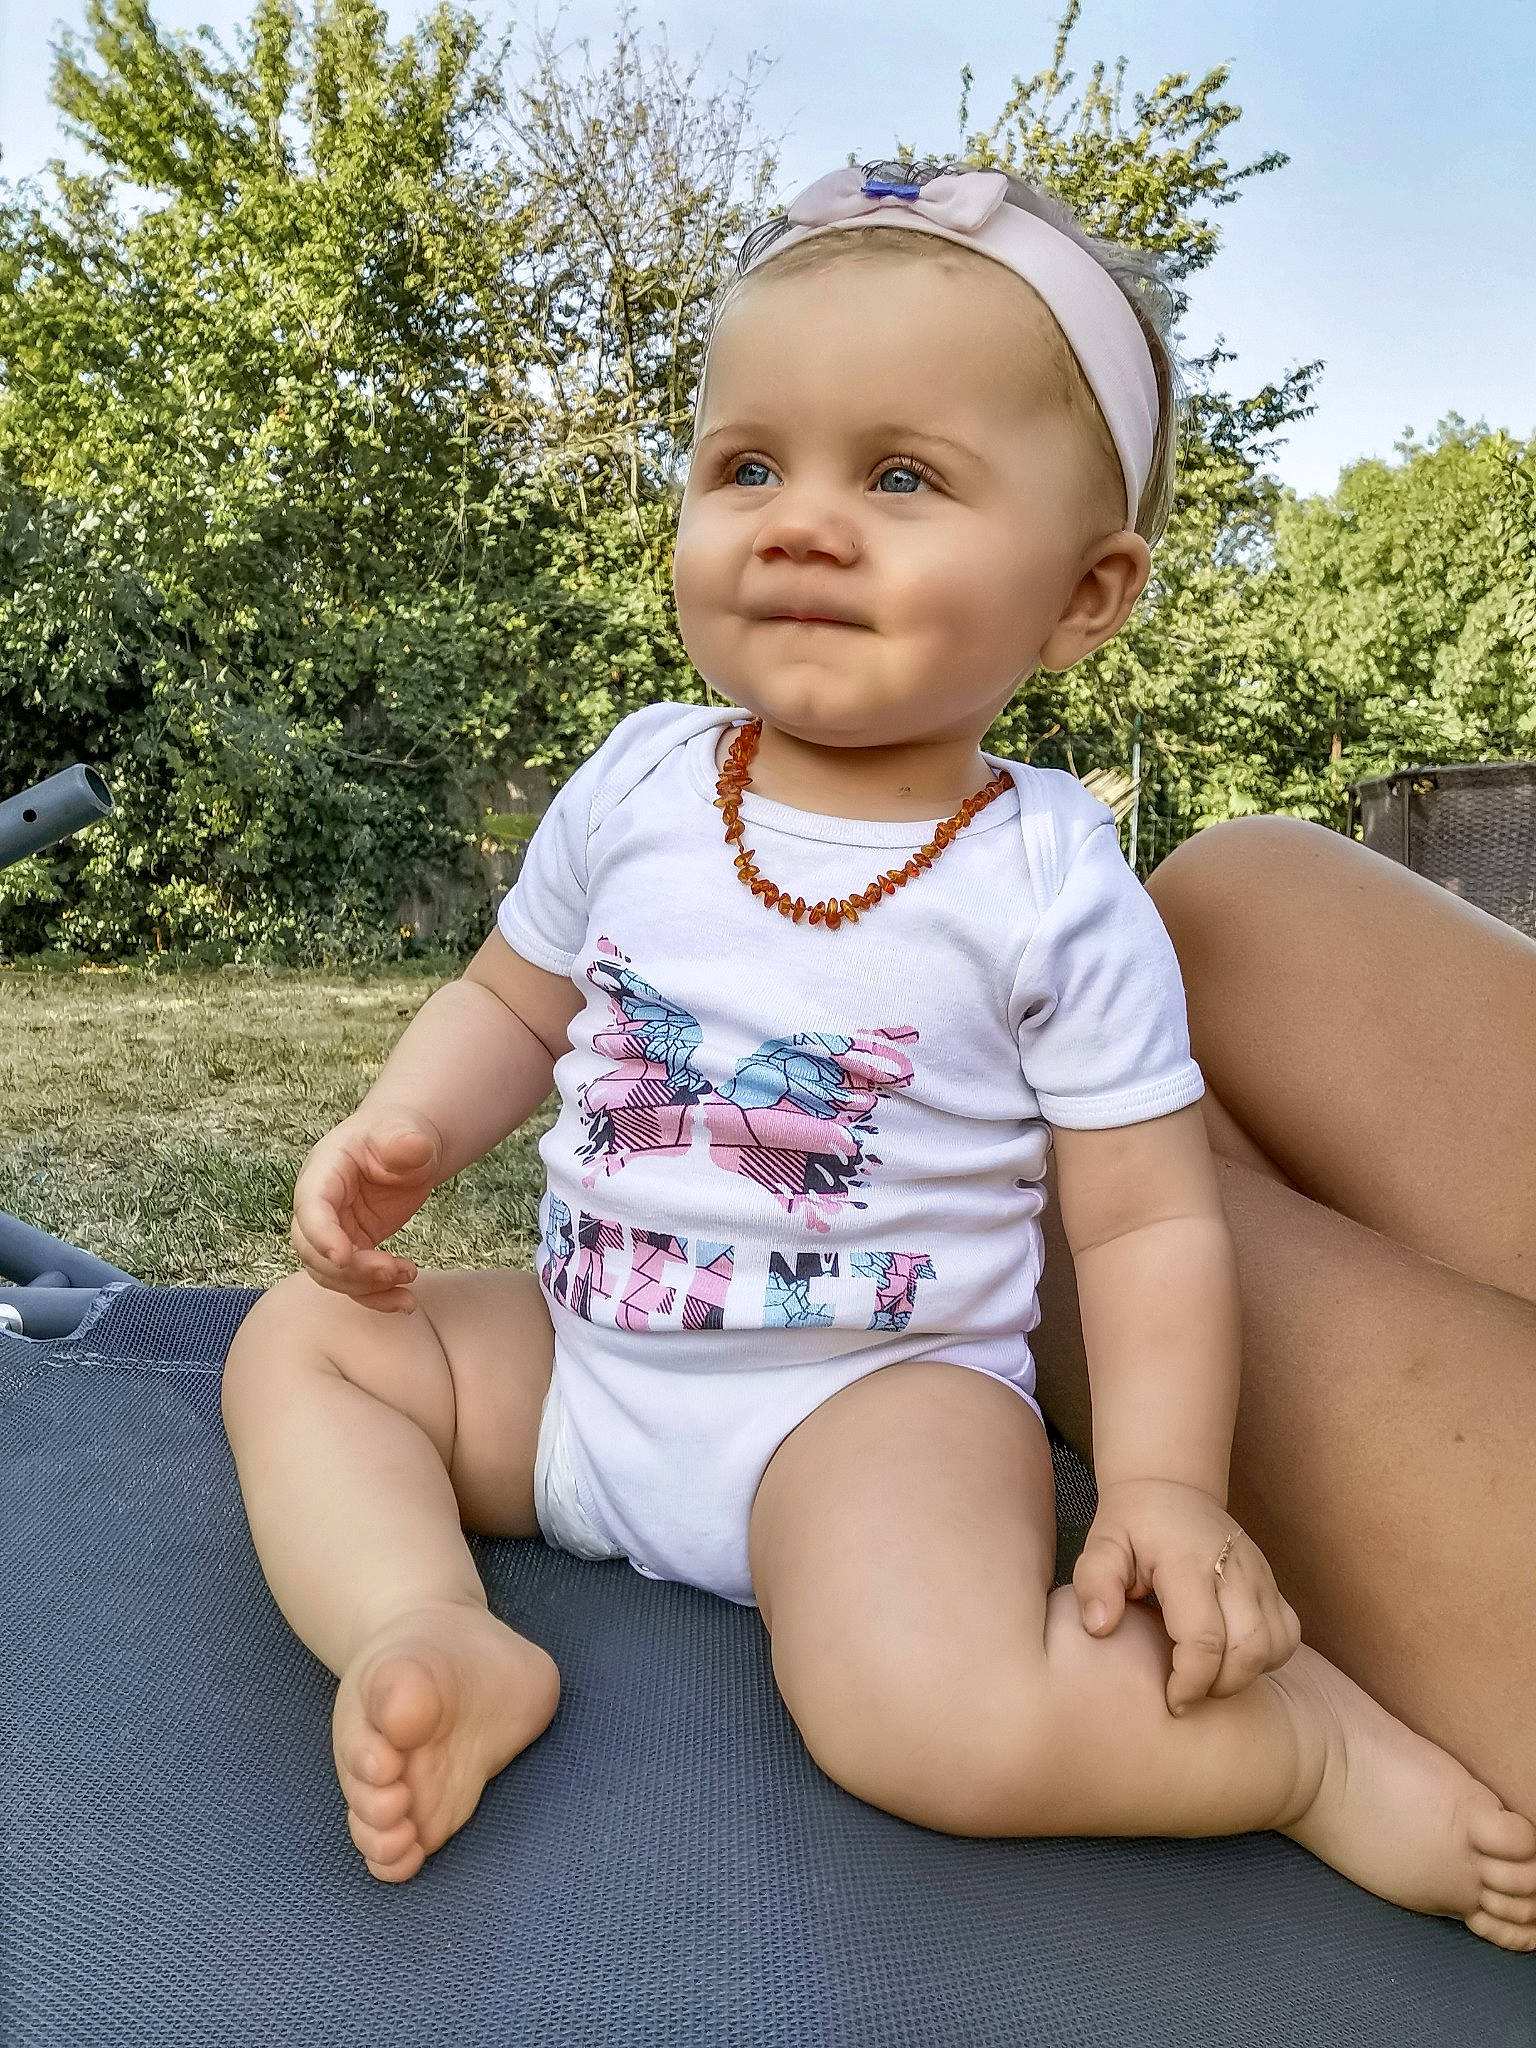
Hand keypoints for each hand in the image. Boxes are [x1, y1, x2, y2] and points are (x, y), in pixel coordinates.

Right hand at [289, 1110, 442, 1312]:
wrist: (404, 1145)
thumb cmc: (398, 1133)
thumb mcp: (403, 1131)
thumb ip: (404, 1141)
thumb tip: (414, 1146)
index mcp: (323, 1173)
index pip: (311, 1208)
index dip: (322, 1235)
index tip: (345, 1256)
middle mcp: (319, 1206)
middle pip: (312, 1250)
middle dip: (350, 1269)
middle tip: (393, 1270)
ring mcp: (334, 1231)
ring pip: (330, 1274)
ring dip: (366, 1288)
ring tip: (409, 1279)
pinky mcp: (353, 1248)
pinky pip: (354, 1281)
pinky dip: (376, 1297)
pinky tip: (404, 1302)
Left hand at [1072, 1477, 1302, 1714]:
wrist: (1170, 1488)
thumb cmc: (1131, 1525)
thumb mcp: (1101, 1545)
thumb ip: (1094, 1583)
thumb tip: (1100, 1628)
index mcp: (1187, 1562)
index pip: (1204, 1638)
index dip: (1191, 1681)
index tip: (1171, 1701)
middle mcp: (1233, 1569)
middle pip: (1250, 1649)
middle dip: (1222, 1686)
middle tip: (1189, 1694)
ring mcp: (1259, 1575)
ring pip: (1277, 1645)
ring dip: (1247, 1674)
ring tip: (1209, 1677)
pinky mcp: (1272, 1583)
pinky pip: (1288, 1634)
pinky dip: (1267, 1657)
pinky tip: (1232, 1658)